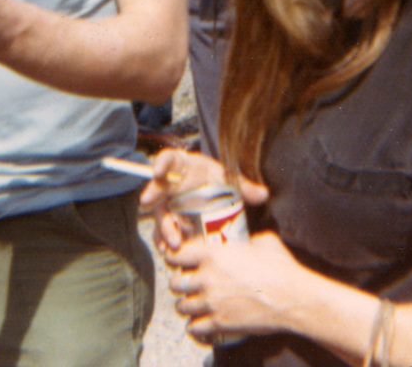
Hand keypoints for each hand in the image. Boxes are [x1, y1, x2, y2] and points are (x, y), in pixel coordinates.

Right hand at [140, 149, 268, 251]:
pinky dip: (166, 241)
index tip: (157, 172)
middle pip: (158, 188)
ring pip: (160, 214)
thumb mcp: (228, 179)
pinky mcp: (169, 221)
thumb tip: (263, 194)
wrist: (211, 193)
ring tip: (173, 243)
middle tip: (148, 204)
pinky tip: (169, 251)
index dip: (161, 163)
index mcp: (183, 166)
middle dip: (153, 195)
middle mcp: (170, 184)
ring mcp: (167, 203)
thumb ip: (243, 185)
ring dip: (164, 227)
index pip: (169, 159)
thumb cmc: (215, 180)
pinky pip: (163, 232)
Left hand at [166, 232, 303, 342]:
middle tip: (187, 284)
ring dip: (186, 305)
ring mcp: (211, 302)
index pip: (177, 254)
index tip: (176, 259)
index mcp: (213, 254)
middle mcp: (207, 278)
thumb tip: (248, 235)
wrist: (292, 297)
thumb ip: (247, 237)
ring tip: (194, 304)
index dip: (173, 257)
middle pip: (174, 283)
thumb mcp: (262, 241)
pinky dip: (195, 326)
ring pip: (182, 307)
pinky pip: (193, 328)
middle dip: (179, 283)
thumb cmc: (280, 267)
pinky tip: (200, 323)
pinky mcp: (219, 323)